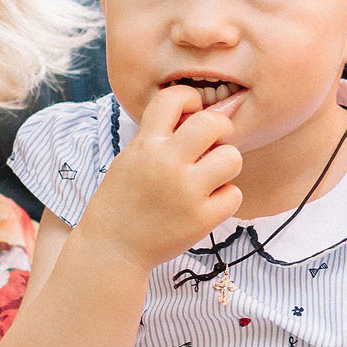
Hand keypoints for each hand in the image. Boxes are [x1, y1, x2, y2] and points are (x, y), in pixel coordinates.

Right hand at [78, 86, 244, 270]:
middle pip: (213, 123)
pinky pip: (234, 194)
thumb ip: (161, 135)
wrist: (113, 248)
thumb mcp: (131, 157)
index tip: (191, 114)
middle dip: (220, 129)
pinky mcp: (201, 219)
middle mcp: (166, 163)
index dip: (190, 99)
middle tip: (213, 144)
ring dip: (226, 164)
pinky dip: (224, 198)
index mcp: (146, 144)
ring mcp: (186, 192)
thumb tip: (203, 113)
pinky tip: (207, 204)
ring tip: (210, 176)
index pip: (175, 97)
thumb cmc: (125, 199)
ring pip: (232, 158)